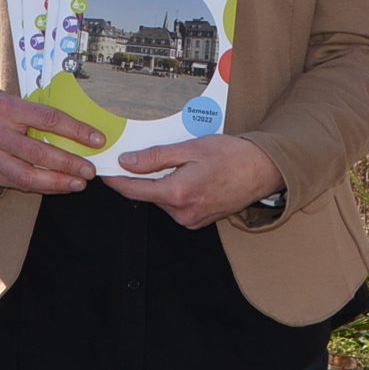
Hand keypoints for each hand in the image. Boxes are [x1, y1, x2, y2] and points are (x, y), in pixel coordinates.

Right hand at [0, 93, 102, 193]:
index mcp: (7, 107)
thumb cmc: (1, 112)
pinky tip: (60, 186)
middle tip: (89, 170)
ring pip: (28, 174)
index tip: (97, 140)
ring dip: (58, 181)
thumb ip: (43, 118)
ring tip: (78, 183)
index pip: (48, 119)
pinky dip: (43, 187)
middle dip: (69, 163)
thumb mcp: (19, 104)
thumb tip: (83, 135)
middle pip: (38, 151)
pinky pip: (20, 184)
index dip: (76, 131)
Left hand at [104, 136, 281, 227]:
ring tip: (184, 163)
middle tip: (152, 154)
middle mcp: (182, 212)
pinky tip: (192, 176)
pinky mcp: (198, 221)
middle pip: (148, 194)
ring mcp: (191, 219)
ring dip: (164, 183)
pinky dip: (176, 191)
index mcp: (177, 193)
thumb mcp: (191, 148)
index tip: (105, 170)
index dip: (116, 179)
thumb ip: (156, 157)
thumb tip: (128, 163)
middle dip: (145, 176)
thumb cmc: (232, 156)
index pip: (134, 190)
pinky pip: (176, 205)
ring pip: (162, 199)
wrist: (263, 171)